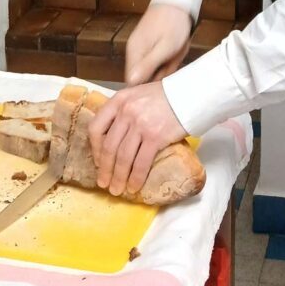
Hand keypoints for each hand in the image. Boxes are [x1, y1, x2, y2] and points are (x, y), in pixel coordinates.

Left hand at [89, 82, 186, 196]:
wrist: (190, 95)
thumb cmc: (164, 97)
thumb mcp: (137, 96)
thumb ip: (124, 110)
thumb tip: (115, 136)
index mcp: (119, 101)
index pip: (96, 128)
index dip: (94, 149)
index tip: (98, 161)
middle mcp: (126, 112)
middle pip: (109, 147)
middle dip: (105, 169)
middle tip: (104, 184)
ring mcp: (141, 124)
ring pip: (123, 157)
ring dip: (118, 177)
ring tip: (117, 190)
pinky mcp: (156, 137)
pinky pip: (141, 162)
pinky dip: (136, 178)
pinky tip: (134, 186)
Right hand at [124, 4, 192, 84]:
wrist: (178, 3)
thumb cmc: (173, 24)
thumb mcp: (165, 48)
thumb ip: (148, 65)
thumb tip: (130, 83)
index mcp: (134, 52)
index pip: (131, 82)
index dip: (147, 86)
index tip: (161, 80)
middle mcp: (134, 52)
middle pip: (142, 77)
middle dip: (158, 75)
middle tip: (171, 64)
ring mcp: (140, 48)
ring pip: (151, 70)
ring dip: (164, 68)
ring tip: (173, 57)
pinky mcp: (148, 46)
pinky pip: (155, 62)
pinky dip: (165, 62)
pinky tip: (172, 54)